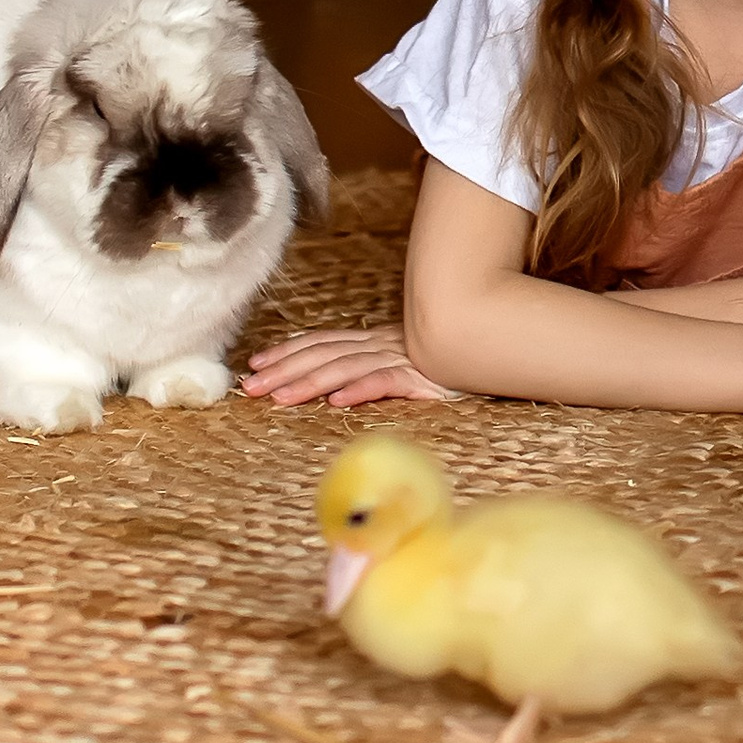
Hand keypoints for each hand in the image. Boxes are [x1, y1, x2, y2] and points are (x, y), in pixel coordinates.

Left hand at [241, 325, 460, 407]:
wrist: (493, 349)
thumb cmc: (449, 360)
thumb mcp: (405, 360)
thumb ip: (374, 367)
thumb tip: (336, 384)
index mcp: (374, 340)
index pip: (322, 342)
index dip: (287, 351)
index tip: (255, 364)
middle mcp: (381, 345)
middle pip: (323, 354)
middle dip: (283, 370)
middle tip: (249, 387)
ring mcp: (402, 358)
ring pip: (346, 368)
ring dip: (310, 383)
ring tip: (280, 398)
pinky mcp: (424, 377)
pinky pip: (387, 381)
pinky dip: (360, 389)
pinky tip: (337, 402)